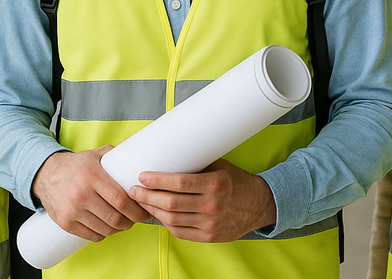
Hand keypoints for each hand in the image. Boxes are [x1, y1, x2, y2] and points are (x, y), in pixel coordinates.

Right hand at [32, 146, 150, 241]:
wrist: (46, 174)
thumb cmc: (75, 165)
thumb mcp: (94, 154)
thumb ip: (114, 155)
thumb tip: (136, 156)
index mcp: (92, 176)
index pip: (120, 199)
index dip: (136, 209)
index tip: (145, 210)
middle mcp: (82, 194)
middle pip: (114, 217)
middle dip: (131, 221)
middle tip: (137, 218)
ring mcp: (72, 211)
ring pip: (105, 229)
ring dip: (119, 229)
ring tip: (125, 223)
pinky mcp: (65, 223)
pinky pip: (91, 235)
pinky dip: (104, 234)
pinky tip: (110, 228)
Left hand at [129, 158, 276, 242]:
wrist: (257, 204)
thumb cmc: (234, 181)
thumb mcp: (219, 166)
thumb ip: (196, 165)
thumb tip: (168, 153)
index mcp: (215, 184)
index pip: (179, 183)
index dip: (157, 180)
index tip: (142, 176)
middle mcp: (212, 205)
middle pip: (171, 203)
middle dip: (148, 196)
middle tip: (134, 190)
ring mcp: (210, 224)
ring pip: (172, 219)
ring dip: (153, 210)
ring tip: (141, 201)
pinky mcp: (209, 237)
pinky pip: (180, 232)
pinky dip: (166, 223)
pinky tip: (157, 214)